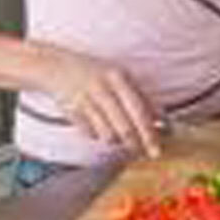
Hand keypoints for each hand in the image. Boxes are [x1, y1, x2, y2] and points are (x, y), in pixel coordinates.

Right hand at [41, 47, 160, 157]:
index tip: (157, 148)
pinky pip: (91, 134)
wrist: (58, 66)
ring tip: (120, 138)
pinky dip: (98, 136)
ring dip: (117, 141)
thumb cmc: (97, 73)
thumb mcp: (120, 77)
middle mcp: (103, 89)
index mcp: (119, 78)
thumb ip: (140, 97)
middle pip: (124, 127)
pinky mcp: (72, 113)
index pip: (139, 110)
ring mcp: (86, 102)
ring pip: (107, 135)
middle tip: (143, 153)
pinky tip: (100, 128)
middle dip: (136, 144)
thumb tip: (161, 120)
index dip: (149, 132)